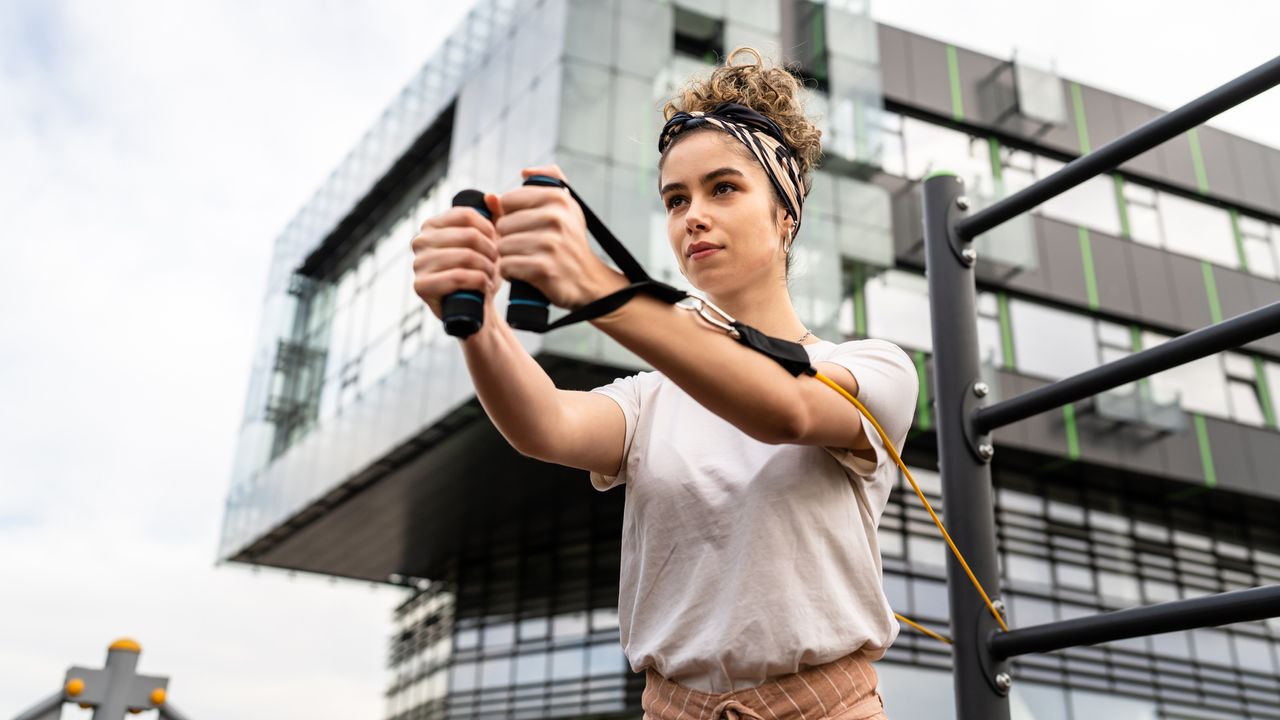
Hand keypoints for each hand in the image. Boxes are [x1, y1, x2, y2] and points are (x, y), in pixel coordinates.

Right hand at [410, 195, 501, 320]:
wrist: (476, 309)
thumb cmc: (481, 271)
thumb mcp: (490, 242)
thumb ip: (494, 216)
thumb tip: (492, 196)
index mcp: (432, 225)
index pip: (466, 215)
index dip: (490, 229)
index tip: (498, 245)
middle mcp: (420, 241)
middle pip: (468, 236)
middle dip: (491, 252)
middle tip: (497, 265)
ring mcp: (417, 263)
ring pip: (465, 256)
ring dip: (487, 268)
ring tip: (491, 276)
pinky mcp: (420, 286)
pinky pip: (457, 277)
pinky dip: (478, 282)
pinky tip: (484, 286)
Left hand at [494, 165, 627, 308]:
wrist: (588, 281)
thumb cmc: (569, 242)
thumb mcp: (566, 207)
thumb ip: (546, 182)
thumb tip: (524, 172)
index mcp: (557, 198)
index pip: (507, 200)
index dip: (511, 215)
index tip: (525, 226)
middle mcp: (555, 217)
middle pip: (502, 224)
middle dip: (509, 238)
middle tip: (527, 247)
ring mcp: (550, 243)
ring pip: (502, 246)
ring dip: (509, 257)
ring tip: (526, 260)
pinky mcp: (544, 268)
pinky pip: (507, 266)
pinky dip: (511, 273)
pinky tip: (524, 273)